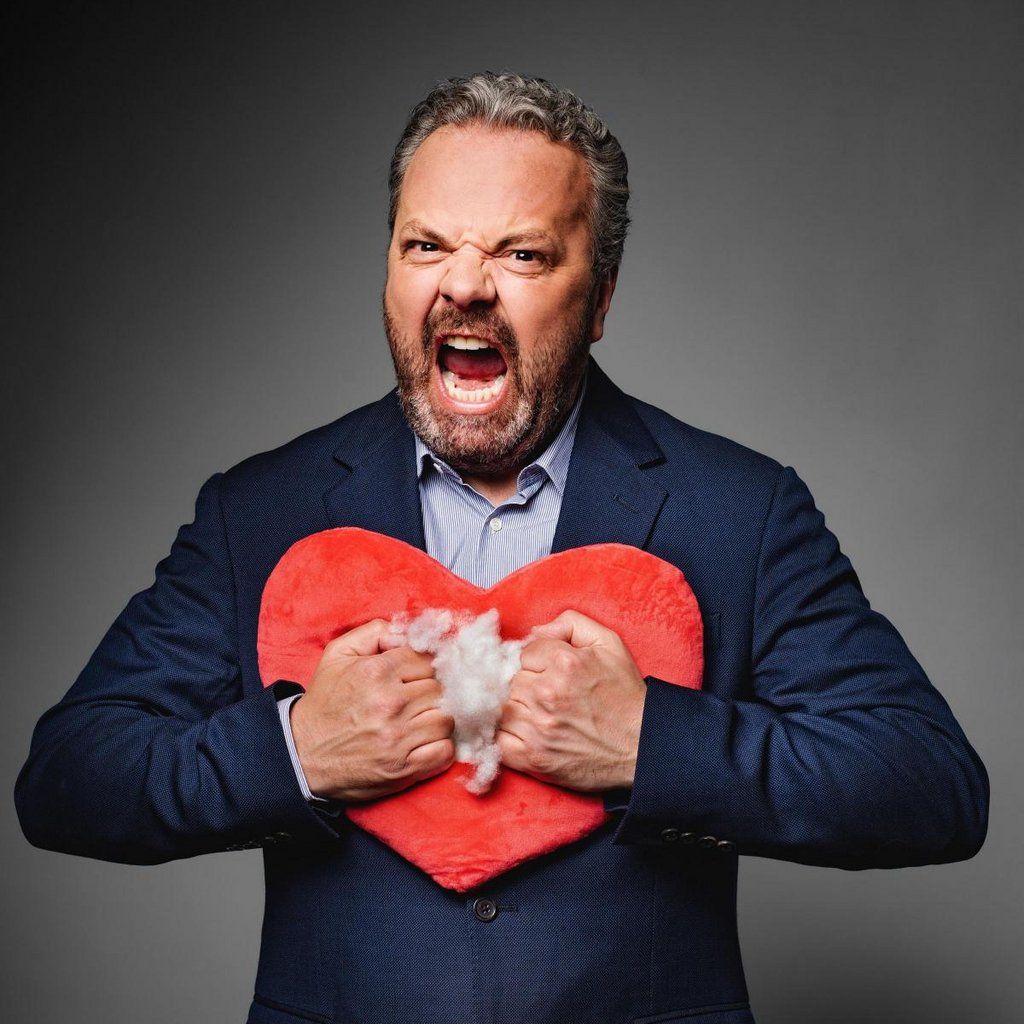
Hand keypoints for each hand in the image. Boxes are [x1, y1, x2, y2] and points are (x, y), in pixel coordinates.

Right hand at [290, 618, 454, 802]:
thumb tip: (407, 630)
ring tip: (420, 720)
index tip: (416, 676)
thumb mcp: (338, 655)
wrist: (302, 755)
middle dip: (431, 692)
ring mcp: (398, 739)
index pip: (428, 660)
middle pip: (440, 689)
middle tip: (417, 699)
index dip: (424, 667)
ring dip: (438, 719)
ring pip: (447, 719)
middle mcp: (391, 703)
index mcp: (377, 672)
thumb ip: (374, 633)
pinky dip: (440, 747)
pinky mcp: (403, 769)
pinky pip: (444, 752)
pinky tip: (425, 742)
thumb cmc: (325, 702)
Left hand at [496, 610, 646, 791]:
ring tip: (535, 713)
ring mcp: (538, 727)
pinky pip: (498, 740)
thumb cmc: (626, 696)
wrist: (643, 748)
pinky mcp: (533, 758)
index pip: (523, 652)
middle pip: (509, 678)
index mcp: (565, 662)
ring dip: (513, 708)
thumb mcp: (609, 644)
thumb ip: (571, 624)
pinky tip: (522, 733)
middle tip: (543, 694)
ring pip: (500, 706)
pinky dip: (504, 736)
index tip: (547, 672)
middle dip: (523, 683)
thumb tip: (536, 630)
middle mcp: (547, 693)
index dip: (534, 661)